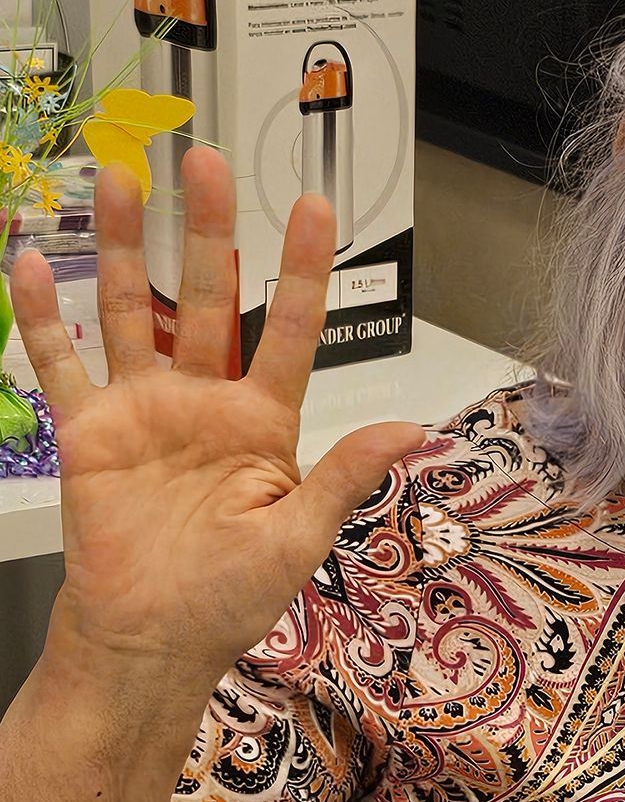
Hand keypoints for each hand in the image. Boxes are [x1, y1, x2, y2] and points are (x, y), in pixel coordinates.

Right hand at [9, 146, 420, 705]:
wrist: (152, 640)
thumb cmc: (229, 600)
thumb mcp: (298, 538)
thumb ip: (344, 475)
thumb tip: (409, 429)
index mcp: (262, 425)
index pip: (288, 331)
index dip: (301, 271)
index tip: (316, 208)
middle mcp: (202, 403)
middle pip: (206, 298)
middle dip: (208, 229)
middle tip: (206, 160)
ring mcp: (142, 410)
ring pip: (130, 309)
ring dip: (122, 246)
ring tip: (122, 178)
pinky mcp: (88, 431)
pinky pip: (62, 363)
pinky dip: (45, 316)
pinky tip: (30, 261)